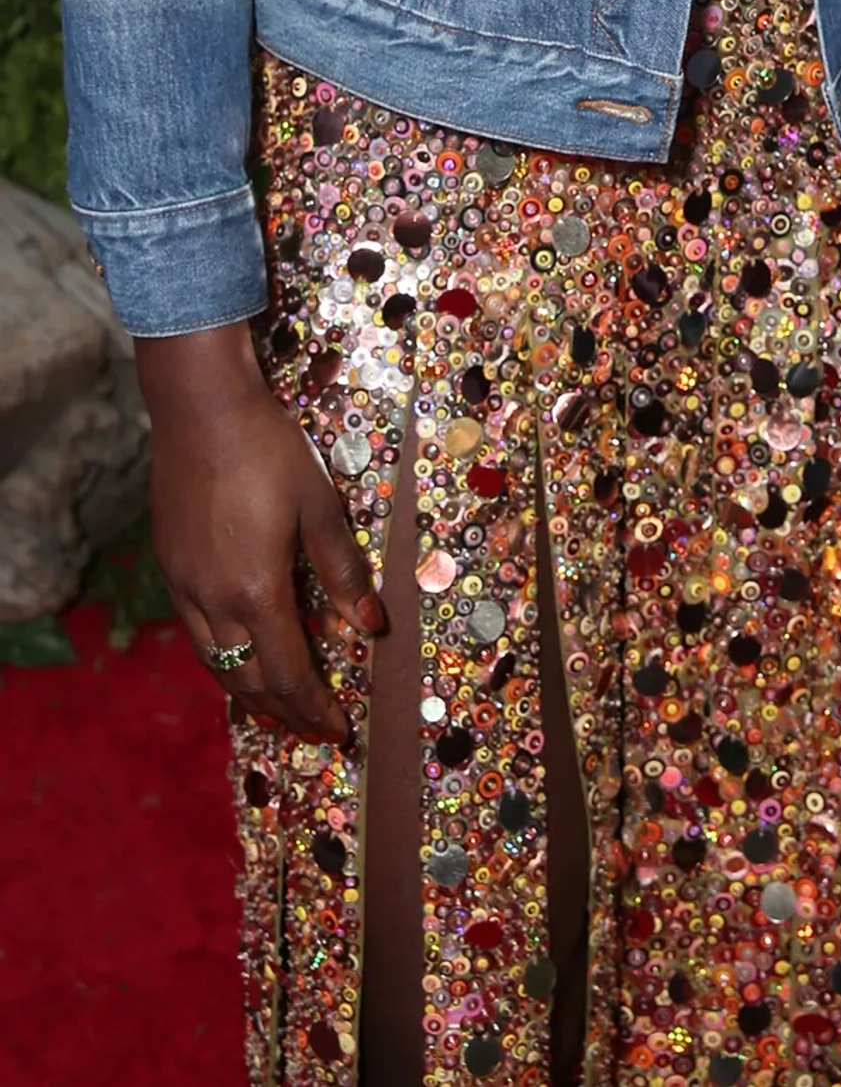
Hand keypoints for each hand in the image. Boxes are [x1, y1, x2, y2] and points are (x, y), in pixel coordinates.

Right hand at [137, 321, 386, 743]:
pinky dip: (224, 661)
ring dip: (249, 694)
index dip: (314, 708)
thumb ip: (343, 572)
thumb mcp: (319, 506)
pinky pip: (198, 637)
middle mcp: (213, 602)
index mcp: (255, 591)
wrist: (200, 410)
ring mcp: (184, 589)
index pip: (289, 672)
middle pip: (248, 681)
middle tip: (314, 731)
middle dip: (285, 713)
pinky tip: (240, 656)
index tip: (338, 731)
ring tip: (279, 710)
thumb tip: (370, 626)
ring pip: (216, 665)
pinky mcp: (170, 570)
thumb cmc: (269, 451)